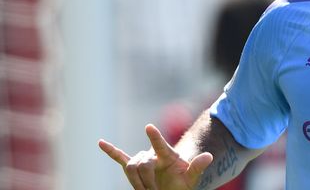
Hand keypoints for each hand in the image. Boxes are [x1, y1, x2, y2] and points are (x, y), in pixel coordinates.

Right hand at [98, 124, 212, 189]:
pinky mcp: (134, 167)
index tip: (149, 127)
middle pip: (142, 163)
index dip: (155, 137)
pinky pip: (120, 158)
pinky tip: (100, 143)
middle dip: (146, 180)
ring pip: (130, 167)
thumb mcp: (192, 177)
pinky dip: (111, 151)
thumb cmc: (183, 182)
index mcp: (168, 155)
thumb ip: (198, 167)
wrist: (174, 186)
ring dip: (136, 181)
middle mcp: (153, 155)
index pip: (161, 144)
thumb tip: (209, 156)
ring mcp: (143, 160)